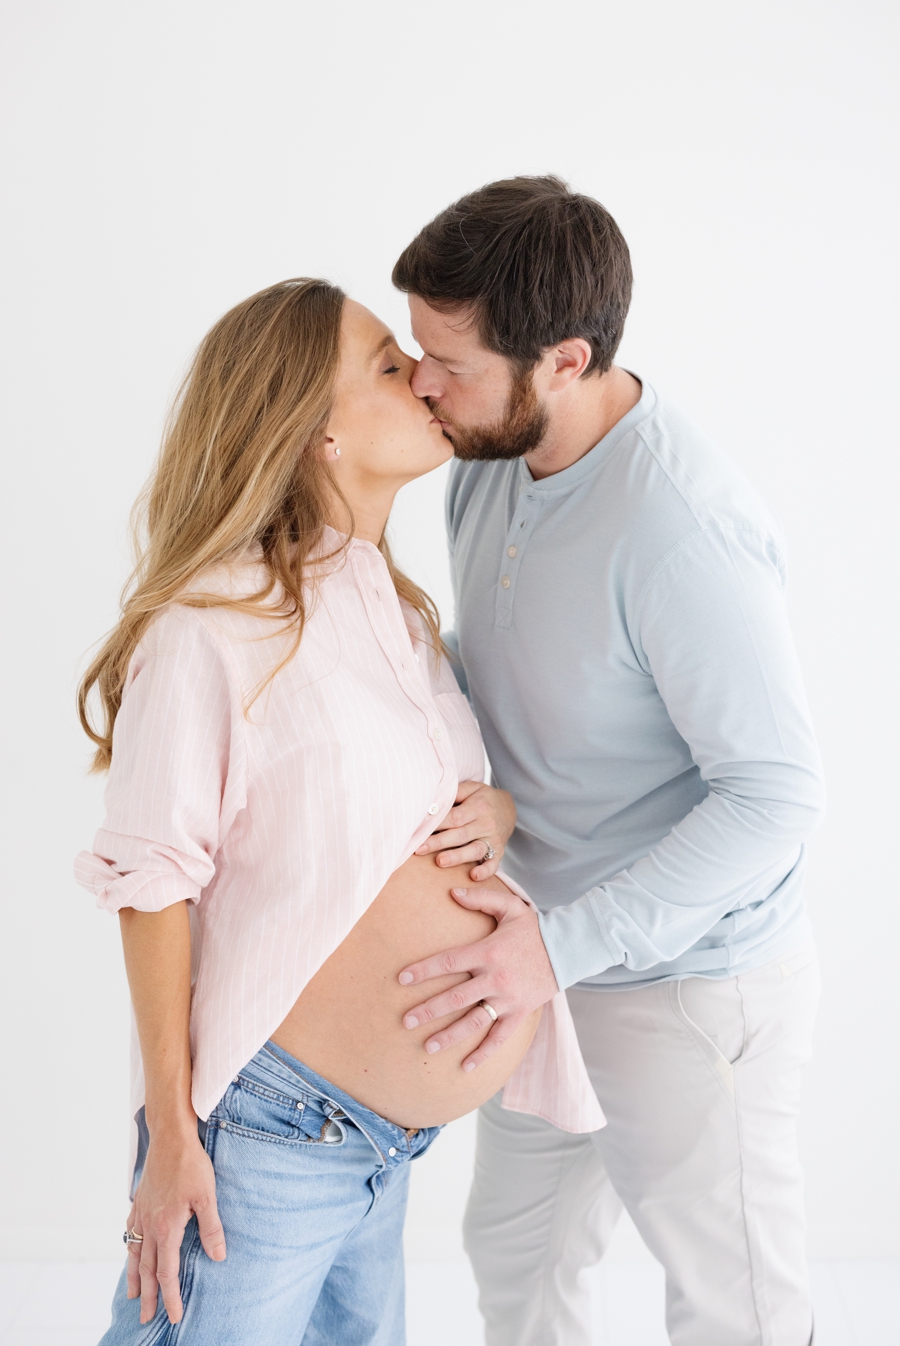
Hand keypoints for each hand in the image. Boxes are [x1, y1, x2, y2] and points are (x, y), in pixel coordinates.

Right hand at [126, 1125, 225, 1324]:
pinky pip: (131, 1234)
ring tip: (132, 1296)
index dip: (171, 1296)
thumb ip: (211, 1228)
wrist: (170, 1137)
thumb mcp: (207, 1195)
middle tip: (146, 1318)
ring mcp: (141, 1214)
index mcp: (166, 1228)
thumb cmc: (191, 1164)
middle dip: (148, 1296)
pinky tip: (132, 1254)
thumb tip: (218, 1256)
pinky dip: (130, 1250)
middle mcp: (149, 1225)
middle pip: (147, 1270)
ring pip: (135, 1254)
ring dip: (134, 1278)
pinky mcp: (139, 1202)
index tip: (175, 1315)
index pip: (166, 1272)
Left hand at [398, 885, 557, 1070]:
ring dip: (449, 1035)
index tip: (402, 979)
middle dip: (429, 1010)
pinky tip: (466, 1066)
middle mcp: (495, 978)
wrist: (568, 949)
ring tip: (427, 1047)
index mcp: (488, 951)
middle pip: (456, 997)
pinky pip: (500, 1037)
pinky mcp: (520, 1013)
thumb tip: (452, 892)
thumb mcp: (510, 907)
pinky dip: (483, 1053)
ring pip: (474, 1021)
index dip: (424, 970)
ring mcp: (508, 999)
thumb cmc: (535, 928)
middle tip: (406, 1021)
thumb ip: (481, 899)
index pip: (449, 962)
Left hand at [415, 781, 515, 880]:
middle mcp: (486, 823)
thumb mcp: (472, 788)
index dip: (436, 823)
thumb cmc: (483, 799)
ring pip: (475, 850)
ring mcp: (493, 839)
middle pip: (460, 834)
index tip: (419, 829)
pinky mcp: (499, 852)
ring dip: (457, 857)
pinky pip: (494, 863)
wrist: (509, 809)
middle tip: (420, 848)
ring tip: (440, 861)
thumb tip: (432, 801)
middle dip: (439, 842)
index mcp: (478, 806)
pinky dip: (485, 871)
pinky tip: (473, 876)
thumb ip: (455, 792)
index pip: (454, 816)